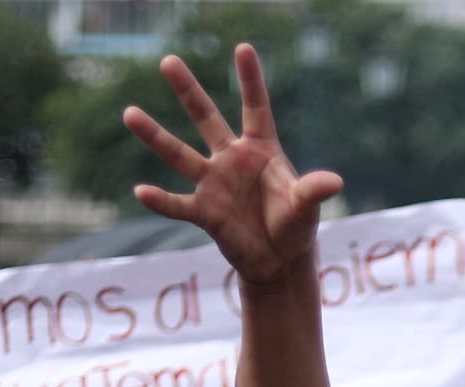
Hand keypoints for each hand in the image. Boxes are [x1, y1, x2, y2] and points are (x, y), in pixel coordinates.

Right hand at [125, 47, 343, 289]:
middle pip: (206, 119)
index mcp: (261, 149)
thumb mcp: (305, 207)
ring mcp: (214, 184)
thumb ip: (313, 191)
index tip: (243, 48)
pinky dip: (161, 201)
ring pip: (180, 155)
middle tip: (168, 61)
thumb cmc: (295, 225)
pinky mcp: (204, 213)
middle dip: (188, 91)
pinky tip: (141, 191)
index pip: (256, 108)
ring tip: (130, 113)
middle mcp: (232, 159)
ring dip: (156, 136)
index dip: (250, 80)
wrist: (278, 260)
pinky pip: (178, 205)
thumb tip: (334, 182)